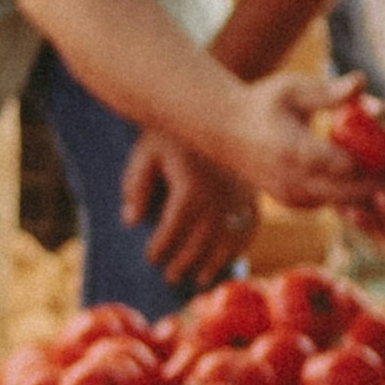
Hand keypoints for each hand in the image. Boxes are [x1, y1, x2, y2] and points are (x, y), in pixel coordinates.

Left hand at [120, 124, 256, 288]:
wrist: (213, 106)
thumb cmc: (172, 131)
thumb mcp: (145, 154)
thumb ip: (135, 186)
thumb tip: (130, 220)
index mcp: (190, 191)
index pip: (171, 231)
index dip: (159, 249)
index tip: (150, 259)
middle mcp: (218, 199)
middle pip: (200, 243)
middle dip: (183, 263)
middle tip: (170, 277)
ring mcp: (239, 198)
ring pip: (227, 242)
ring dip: (213, 264)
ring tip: (199, 278)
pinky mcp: (254, 193)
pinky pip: (250, 228)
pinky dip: (240, 247)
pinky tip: (229, 259)